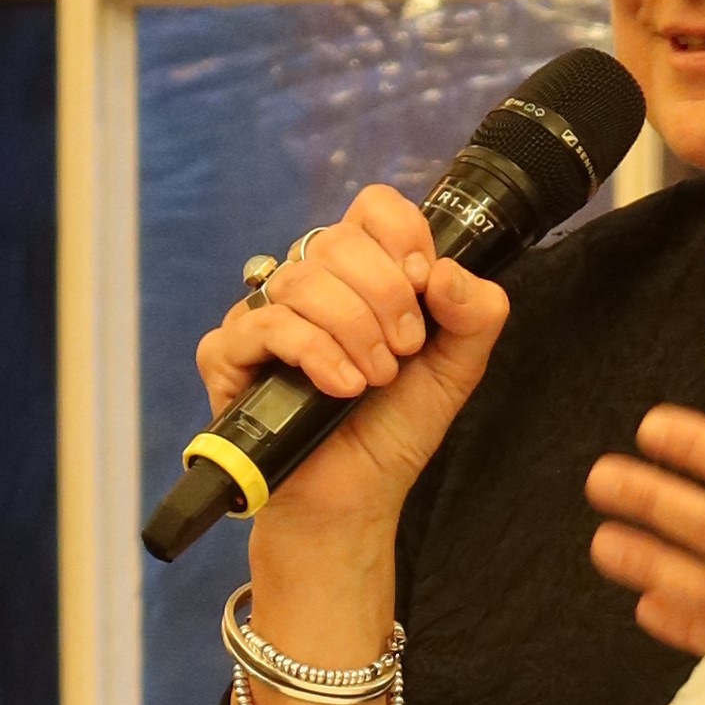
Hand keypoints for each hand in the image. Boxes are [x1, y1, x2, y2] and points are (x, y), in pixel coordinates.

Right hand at [194, 183, 509, 542]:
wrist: (354, 497)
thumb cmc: (393, 429)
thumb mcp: (457, 368)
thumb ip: (476, 313)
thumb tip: (444, 271)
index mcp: (362, 273)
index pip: (372, 207)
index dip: (401, 235)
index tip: (421, 285)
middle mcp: (309, 283)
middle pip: (337, 240)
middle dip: (385, 297)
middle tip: (403, 351)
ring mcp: (264, 315)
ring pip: (302, 280)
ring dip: (353, 331)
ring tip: (373, 379)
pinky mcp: (228, 354)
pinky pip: (264, 324)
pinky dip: (313, 353)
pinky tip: (339, 387)